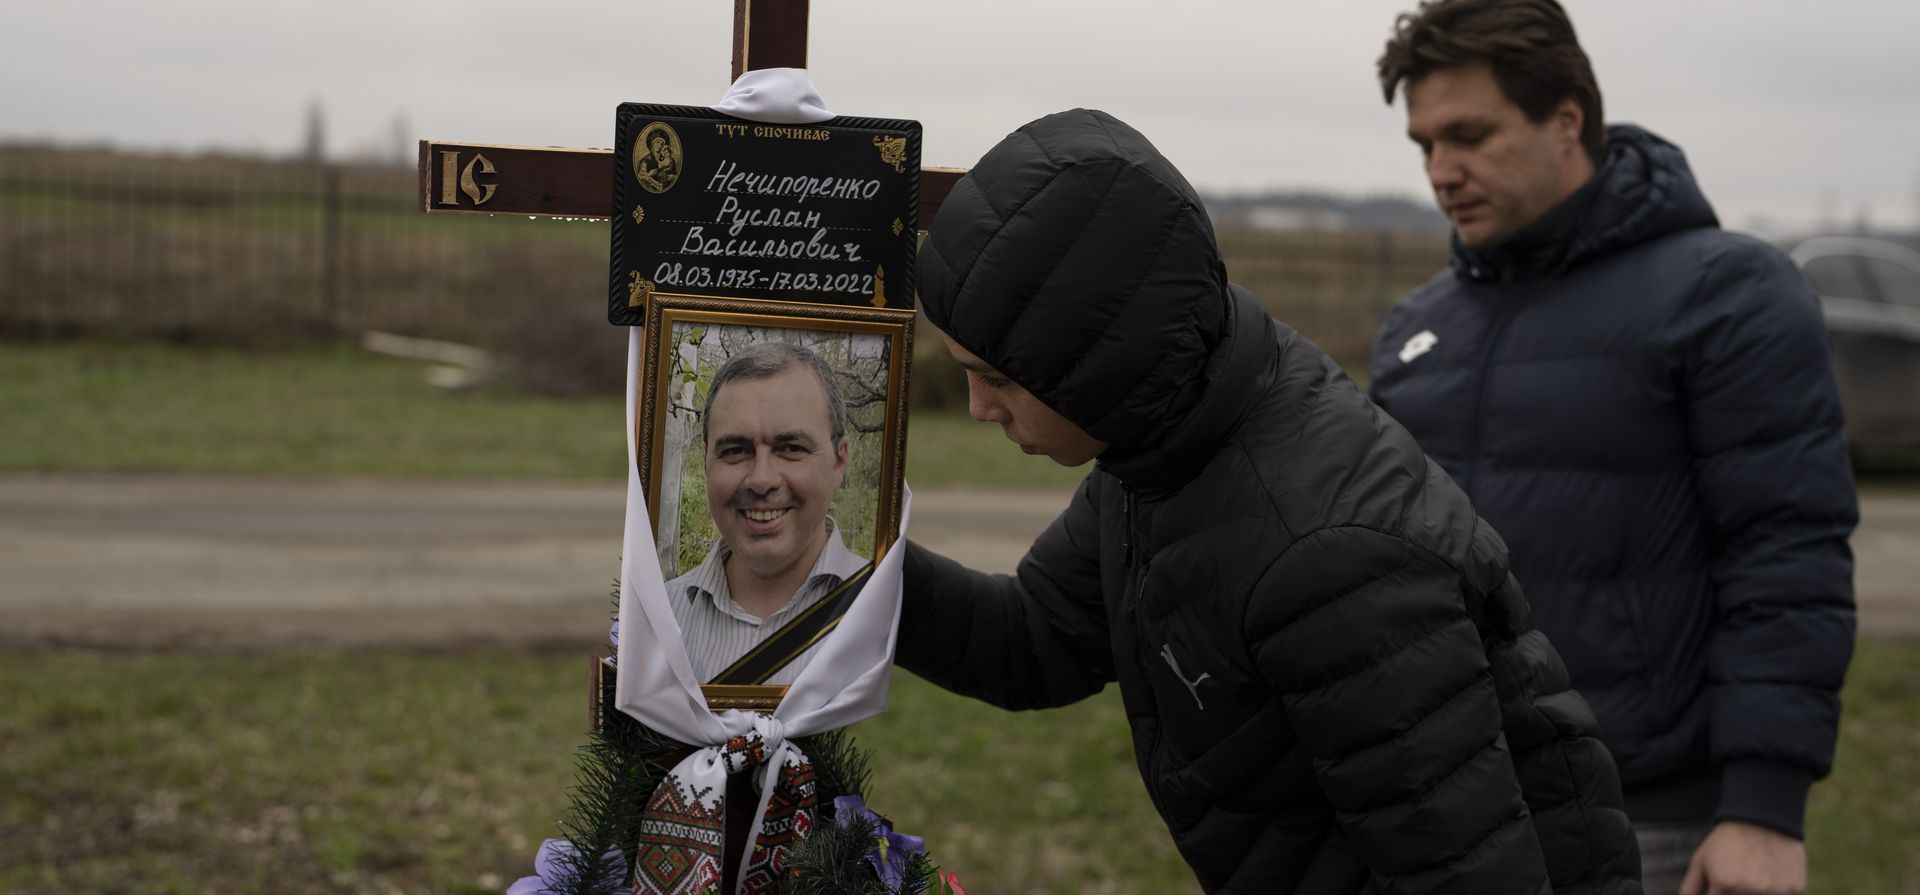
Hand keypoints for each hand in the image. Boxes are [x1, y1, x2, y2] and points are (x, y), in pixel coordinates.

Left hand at [1679, 820, 1805, 894]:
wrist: (1763, 818)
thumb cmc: (1726, 841)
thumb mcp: (1701, 861)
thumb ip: (1690, 889)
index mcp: (1725, 885)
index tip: (1721, 889)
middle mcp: (1750, 891)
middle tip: (1737, 880)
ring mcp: (1775, 893)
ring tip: (1752, 878)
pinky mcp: (1795, 891)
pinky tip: (1769, 882)